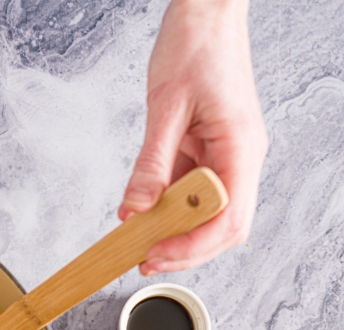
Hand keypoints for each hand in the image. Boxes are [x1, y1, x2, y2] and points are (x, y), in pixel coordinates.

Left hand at [118, 0, 267, 272]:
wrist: (206, 12)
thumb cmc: (196, 45)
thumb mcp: (165, 107)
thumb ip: (151, 164)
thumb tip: (134, 211)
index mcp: (240, 148)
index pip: (228, 219)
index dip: (192, 246)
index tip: (155, 254)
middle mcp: (242, 159)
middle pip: (224, 229)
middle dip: (186, 251)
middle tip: (144, 258)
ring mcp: (229, 158)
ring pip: (210, 217)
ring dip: (177, 234)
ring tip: (139, 241)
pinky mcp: (213, 154)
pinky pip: (195, 195)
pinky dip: (171, 211)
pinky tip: (146, 213)